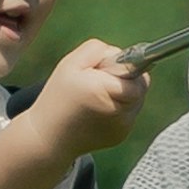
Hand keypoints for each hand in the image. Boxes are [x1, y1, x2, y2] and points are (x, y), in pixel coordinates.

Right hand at [32, 38, 155, 152]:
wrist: (47, 138)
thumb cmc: (56, 98)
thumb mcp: (70, 64)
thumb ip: (98, 50)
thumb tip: (120, 55)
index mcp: (105, 90)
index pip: (138, 75)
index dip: (125, 68)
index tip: (107, 69)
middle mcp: (118, 111)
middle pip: (140, 87)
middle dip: (125, 80)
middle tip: (102, 82)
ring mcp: (122, 127)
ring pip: (135, 100)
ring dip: (123, 94)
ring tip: (97, 98)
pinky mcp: (120, 136)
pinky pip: (128, 114)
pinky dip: (118, 109)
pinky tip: (97, 112)